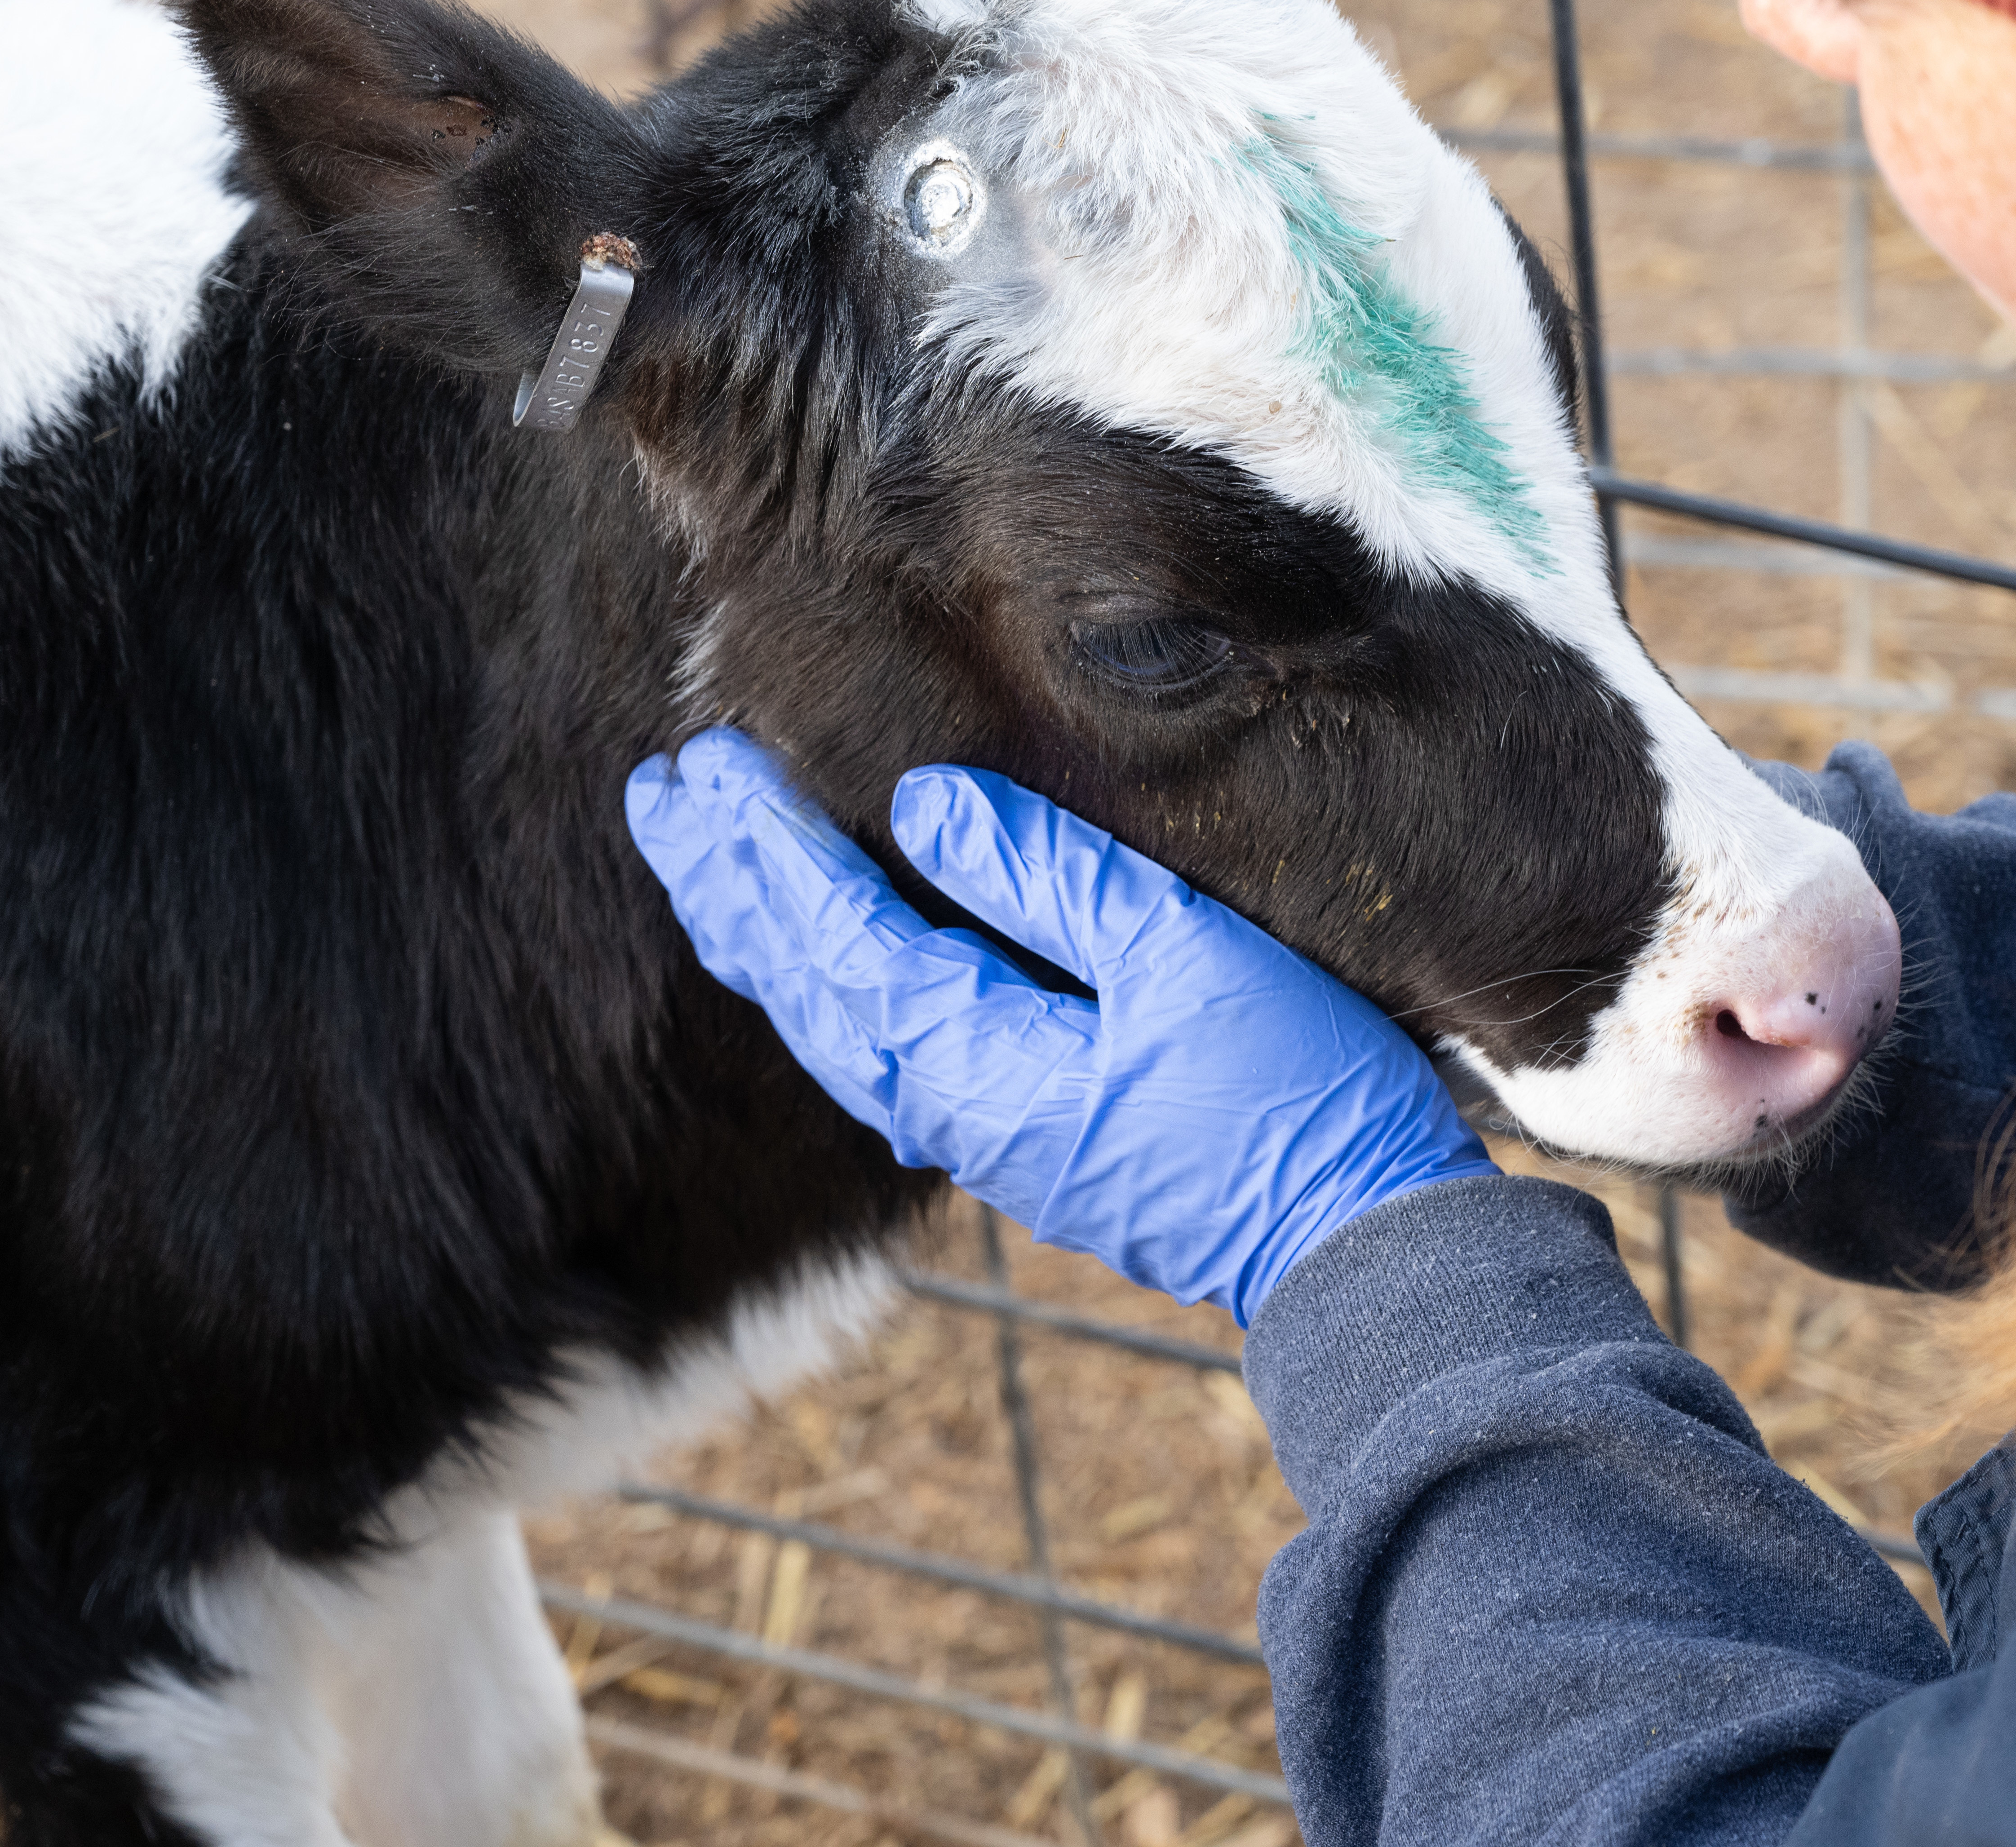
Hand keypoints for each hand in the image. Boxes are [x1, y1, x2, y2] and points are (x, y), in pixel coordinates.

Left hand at [627, 728, 1495, 1323]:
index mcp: (977, 1058)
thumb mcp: (1181, 955)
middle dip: (726, 888)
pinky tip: (825, 960)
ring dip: (765, 936)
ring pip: (833, 1025)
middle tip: (659, 796)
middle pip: (802, 986)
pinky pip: (883, 1050)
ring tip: (711, 863)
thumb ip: (1048, 879)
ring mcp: (984, 1133)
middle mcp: (953, 1107)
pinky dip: (828, 986)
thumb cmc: (1292, 1095)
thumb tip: (923, 807)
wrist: (1356, 1247)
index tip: (701, 767)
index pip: (831, 937)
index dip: (762, 850)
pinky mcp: (1025, 1139)